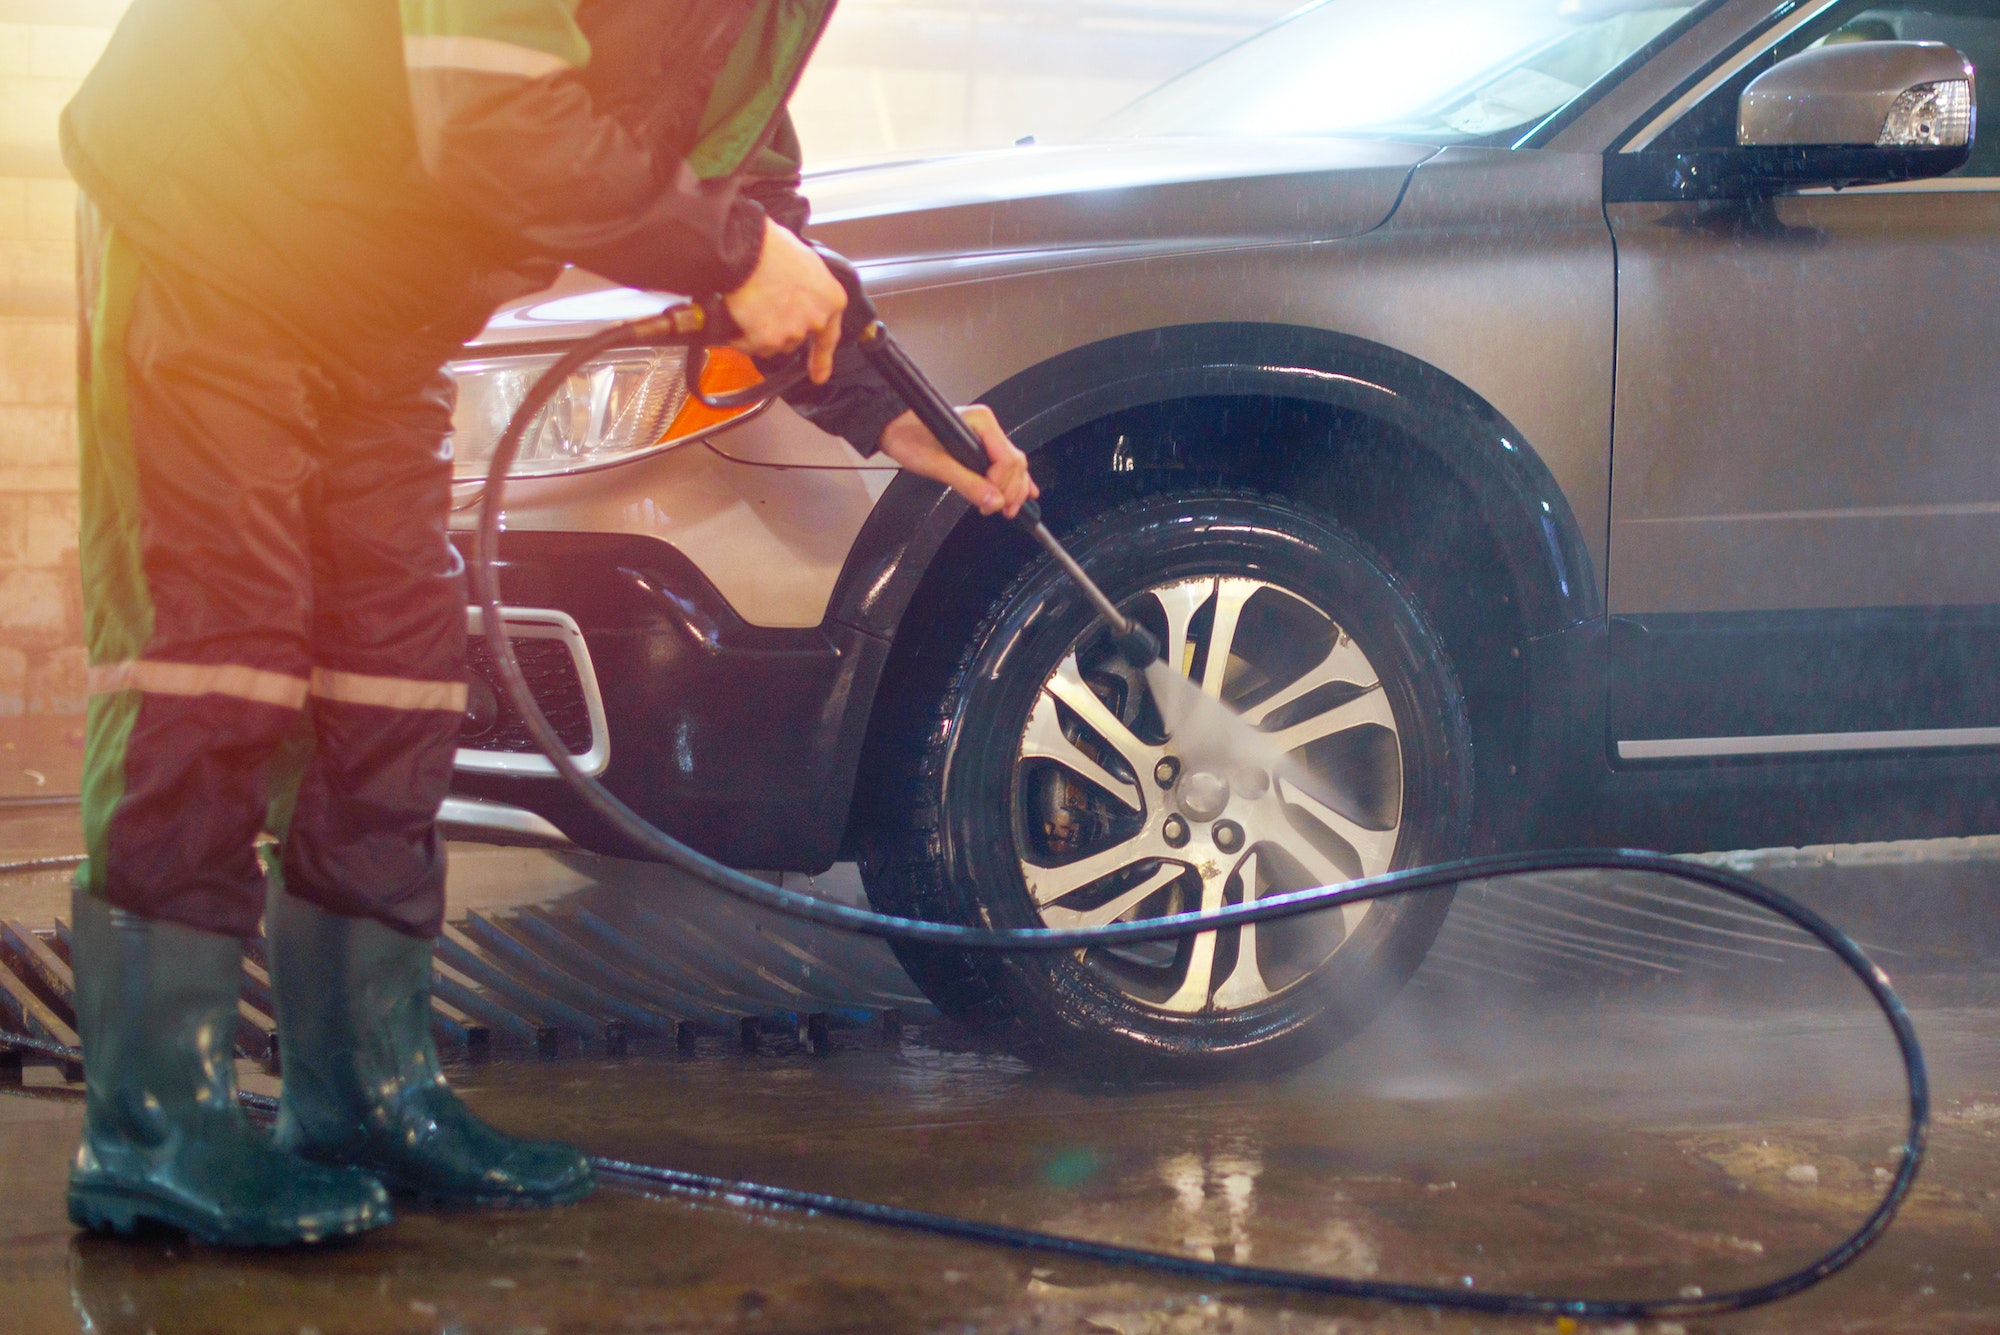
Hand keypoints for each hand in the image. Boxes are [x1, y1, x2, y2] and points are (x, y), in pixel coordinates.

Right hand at [721, 218, 844, 383]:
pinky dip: (739, 336)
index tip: (818, 376)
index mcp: (831, 300)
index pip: (828, 337)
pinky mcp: (765, 340)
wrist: (747, 249)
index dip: (821, 359)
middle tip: (763, 306)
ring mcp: (791, 333)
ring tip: (749, 304)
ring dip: (759, 332)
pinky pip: (748, 345)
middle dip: (779, 328)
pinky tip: (737, 314)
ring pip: (771, 344)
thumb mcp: (806, 264)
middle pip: (794, 339)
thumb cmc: (774, 247)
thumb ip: (808, 289)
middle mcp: (815, 321)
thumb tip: (797, 297)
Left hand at [876, 406, 1039, 518]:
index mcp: (982, 422)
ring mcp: (987, 436)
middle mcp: (988, 427)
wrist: (894, 429)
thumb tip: (995, 502)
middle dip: (1012, 490)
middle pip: (1015, 463)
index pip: (1007, 460)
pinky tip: (1025, 494)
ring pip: (1013, 465)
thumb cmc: (910, 439)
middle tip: (1001, 512)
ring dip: (1014, 488)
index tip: (991, 504)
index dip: (1002, 485)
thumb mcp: (937, 465)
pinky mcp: (981, 445)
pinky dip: (1013, 480)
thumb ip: (967, 484)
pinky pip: (1005, 464)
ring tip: (1009, 509)